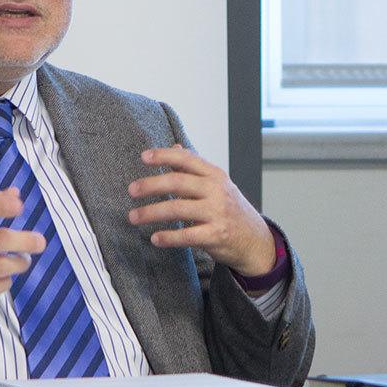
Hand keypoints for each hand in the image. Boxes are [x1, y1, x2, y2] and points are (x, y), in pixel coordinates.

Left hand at [127, 144, 275, 277]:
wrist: (255, 240)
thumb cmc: (232, 210)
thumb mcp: (218, 184)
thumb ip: (195, 168)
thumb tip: (174, 147)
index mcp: (215, 175)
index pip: (187, 159)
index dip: (164, 156)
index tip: (144, 157)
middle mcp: (217, 191)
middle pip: (178, 182)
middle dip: (151, 185)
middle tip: (131, 190)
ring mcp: (217, 213)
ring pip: (178, 209)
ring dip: (152, 212)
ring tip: (134, 216)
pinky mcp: (216, 235)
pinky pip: (187, 235)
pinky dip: (169, 237)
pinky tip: (155, 238)